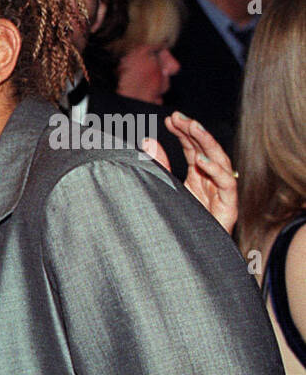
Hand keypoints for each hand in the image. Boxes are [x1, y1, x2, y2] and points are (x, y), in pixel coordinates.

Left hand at [145, 112, 237, 233]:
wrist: (189, 256)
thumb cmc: (178, 225)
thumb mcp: (164, 191)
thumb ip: (159, 167)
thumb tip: (147, 141)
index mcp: (197, 177)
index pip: (193, 148)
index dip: (184, 132)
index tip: (170, 119)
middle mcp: (210, 182)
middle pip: (207, 150)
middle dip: (194, 131)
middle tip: (180, 117)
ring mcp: (221, 194)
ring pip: (220, 161)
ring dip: (207, 143)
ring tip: (193, 127)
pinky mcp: (228, 208)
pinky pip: (226, 185)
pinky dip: (215, 171)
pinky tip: (202, 160)